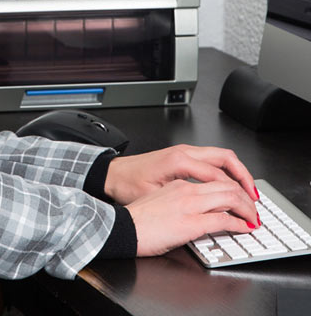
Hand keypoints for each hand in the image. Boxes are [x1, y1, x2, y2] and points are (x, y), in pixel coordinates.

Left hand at [104, 144, 258, 204]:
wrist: (112, 174)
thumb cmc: (128, 185)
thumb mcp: (157, 198)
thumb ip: (186, 204)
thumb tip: (214, 215)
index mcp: (179, 162)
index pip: (220, 176)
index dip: (238, 195)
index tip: (248, 211)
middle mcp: (183, 152)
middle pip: (226, 158)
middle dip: (245, 178)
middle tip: (254, 199)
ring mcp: (183, 151)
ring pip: (220, 156)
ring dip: (236, 173)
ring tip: (247, 193)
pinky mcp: (181, 156)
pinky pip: (210, 159)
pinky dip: (224, 170)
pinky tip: (228, 185)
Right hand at [126, 178, 259, 255]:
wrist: (124, 227)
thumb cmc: (138, 217)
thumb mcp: (160, 199)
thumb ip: (180, 199)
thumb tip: (198, 208)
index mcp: (178, 183)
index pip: (215, 178)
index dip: (234, 187)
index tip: (241, 197)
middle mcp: (186, 190)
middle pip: (227, 185)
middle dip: (246, 196)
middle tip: (253, 208)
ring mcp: (189, 205)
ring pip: (229, 197)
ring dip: (246, 209)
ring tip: (252, 218)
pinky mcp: (190, 223)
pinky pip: (223, 219)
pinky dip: (238, 223)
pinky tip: (243, 228)